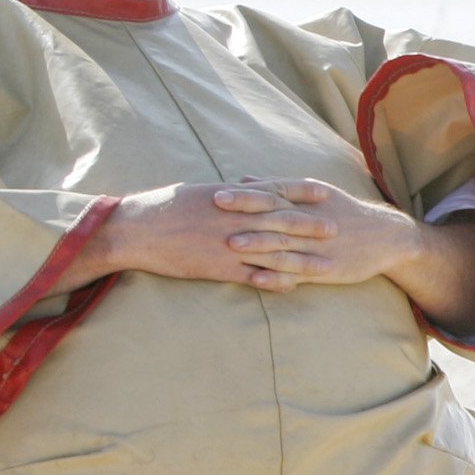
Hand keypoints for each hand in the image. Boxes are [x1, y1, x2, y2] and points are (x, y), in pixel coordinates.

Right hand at [70, 179, 416, 294]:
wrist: (136, 229)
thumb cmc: (163, 207)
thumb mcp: (197, 192)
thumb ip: (225, 193)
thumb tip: (241, 188)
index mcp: (230, 196)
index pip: (274, 190)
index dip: (301, 191)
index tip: (325, 190)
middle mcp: (235, 218)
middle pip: (281, 220)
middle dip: (310, 224)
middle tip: (337, 227)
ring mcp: (228, 243)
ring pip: (273, 251)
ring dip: (303, 257)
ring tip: (327, 263)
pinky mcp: (218, 267)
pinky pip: (252, 275)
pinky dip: (274, 280)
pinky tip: (294, 286)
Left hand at [211, 177, 421, 288]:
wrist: (386, 237)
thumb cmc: (344, 212)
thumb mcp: (315, 194)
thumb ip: (277, 188)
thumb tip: (242, 178)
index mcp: (309, 200)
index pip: (274, 195)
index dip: (246, 196)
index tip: (217, 194)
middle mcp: (313, 221)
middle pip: (276, 216)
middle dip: (245, 215)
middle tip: (215, 214)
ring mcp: (319, 247)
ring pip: (285, 244)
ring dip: (258, 244)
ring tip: (232, 245)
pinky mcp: (326, 269)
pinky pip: (298, 273)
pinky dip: (277, 276)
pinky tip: (257, 279)